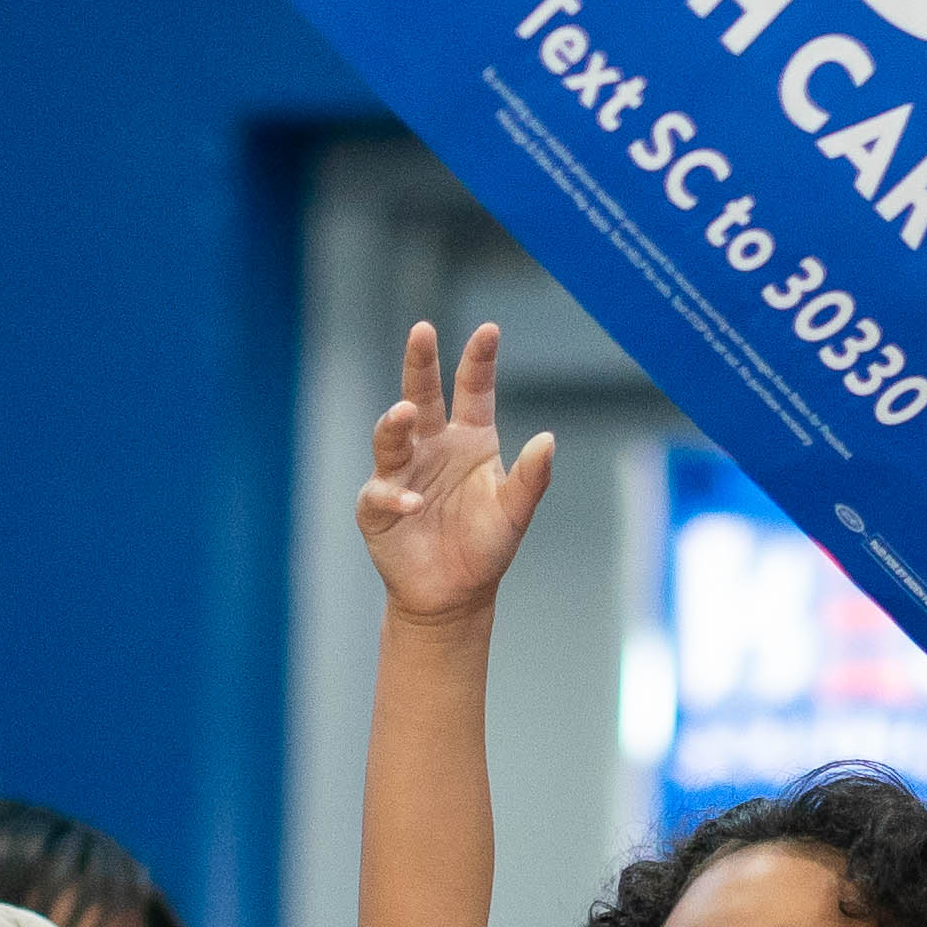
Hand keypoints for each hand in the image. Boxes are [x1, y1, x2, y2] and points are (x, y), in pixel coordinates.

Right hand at [359, 322, 559, 623]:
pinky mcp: (377, 505)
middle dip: (420, 363)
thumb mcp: (514, 512)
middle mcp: (432, 445)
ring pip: (392, 436)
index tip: (489, 330)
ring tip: (403, 412)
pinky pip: (382, 492)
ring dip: (395, 423)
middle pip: (422, 394)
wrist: (454, 596)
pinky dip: (395, 495)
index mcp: (469, 438)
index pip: (473, 390)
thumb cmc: (485, 547)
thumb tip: (549, 440)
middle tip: (422, 331)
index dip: (478, 361)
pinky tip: (413, 503)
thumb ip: (531, 478)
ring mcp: (401, 471)